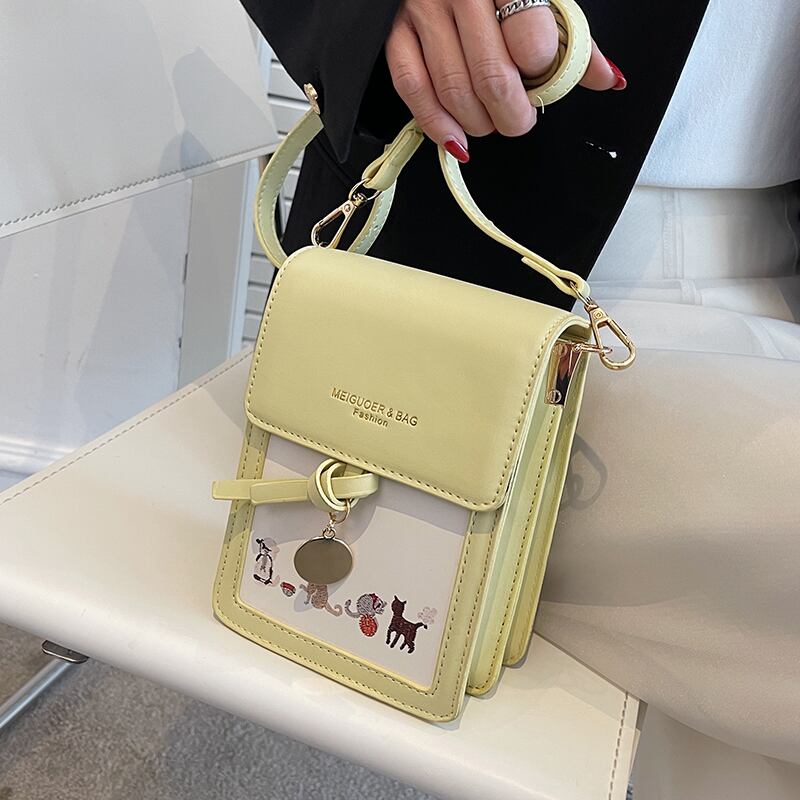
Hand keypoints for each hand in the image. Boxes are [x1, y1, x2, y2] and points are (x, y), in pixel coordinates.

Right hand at [385, 0, 625, 161]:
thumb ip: (572, 38)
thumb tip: (608, 79)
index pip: (531, 43)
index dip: (541, 77)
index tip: (541, 84)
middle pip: (492, 78)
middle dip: (512, 116)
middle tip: (519, 119)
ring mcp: (423, 10)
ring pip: (454, 90)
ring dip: (479, 123)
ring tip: (491, 121)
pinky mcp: (393, 31)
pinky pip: (413, 90)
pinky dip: (437, 124)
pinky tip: (457, 138)